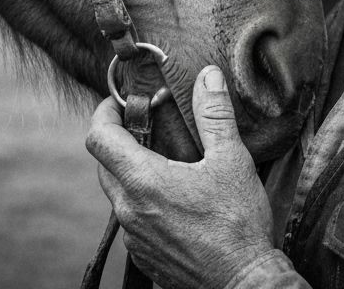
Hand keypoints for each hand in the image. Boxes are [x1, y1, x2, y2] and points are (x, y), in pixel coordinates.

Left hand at [86, 65, 275, 288]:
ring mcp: (134, 237)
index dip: (104, 113)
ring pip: (117, 193)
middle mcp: (129, 211)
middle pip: (104, 164)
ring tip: (165, 161)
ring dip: (131, 172)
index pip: (99, 138)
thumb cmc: (238, 224)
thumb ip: (214, 114)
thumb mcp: (232, 159)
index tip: (122, 102)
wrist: (244, 284)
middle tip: (148, 125)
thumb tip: (207, 76)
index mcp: (144, 181)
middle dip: (120, 139)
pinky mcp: (144, 257)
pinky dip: (142, 201)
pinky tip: (174, 198)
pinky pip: (131, 219)